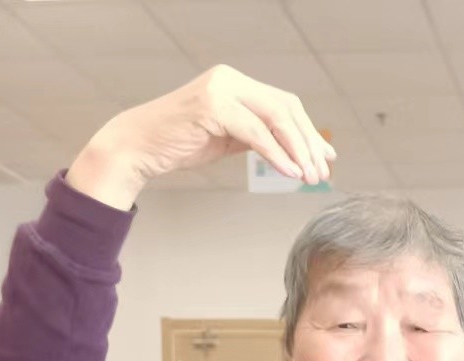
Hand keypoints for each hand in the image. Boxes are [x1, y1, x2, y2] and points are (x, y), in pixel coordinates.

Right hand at [67, 65, 335, 209]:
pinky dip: (277, 155)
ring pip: (275, 118)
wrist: (139, 147)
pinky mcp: (212, 106)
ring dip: (298, 151)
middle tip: (320, 172)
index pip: (284, 104)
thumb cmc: (180, 144)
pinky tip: (290, 173)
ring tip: (309, 177)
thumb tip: (294, 150)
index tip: (324, 157)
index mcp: (235, 82)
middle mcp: (229, 79)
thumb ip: (257, 136)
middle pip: (285, 109)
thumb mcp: (227, 137)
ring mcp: (220, 89)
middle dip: (308, 143)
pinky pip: (256, 133)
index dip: (308, 132)